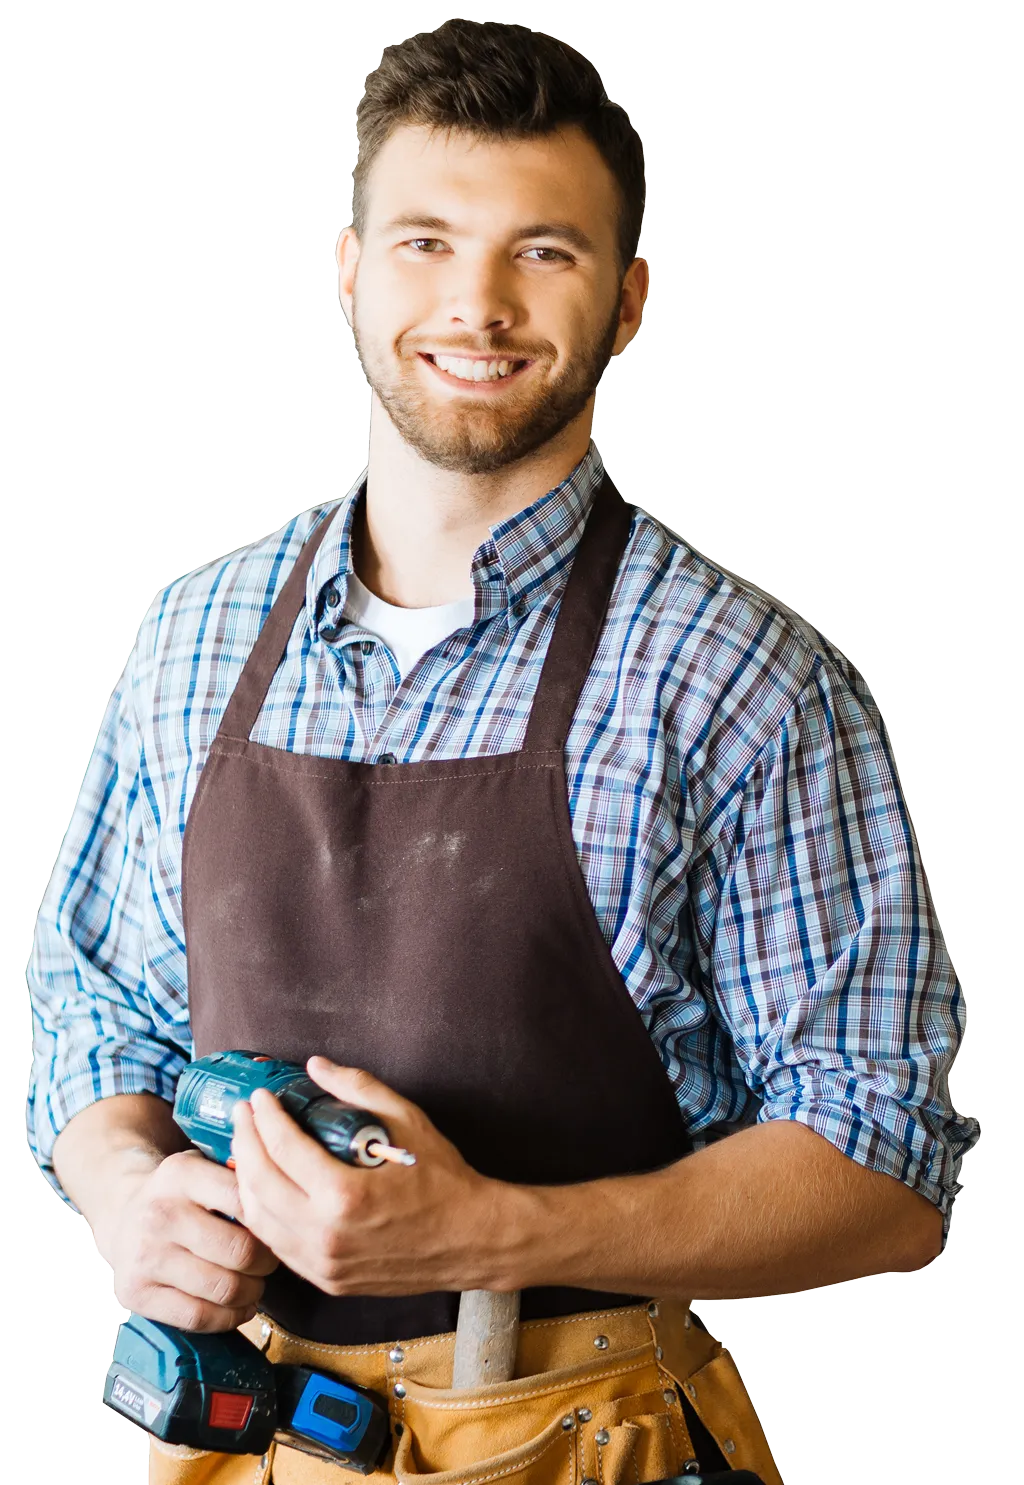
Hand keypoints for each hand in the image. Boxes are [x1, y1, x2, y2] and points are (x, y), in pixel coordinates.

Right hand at [103, 1147, 279, 1331]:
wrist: (122, 1212)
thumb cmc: (181, 1192)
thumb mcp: (204, 1165)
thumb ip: (241, 1176)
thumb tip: (289, 1200)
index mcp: (181, 1174)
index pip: (246, 1200)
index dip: (273, 1221)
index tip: (280, 1228)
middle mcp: (159, 1214)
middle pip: (241, 1251)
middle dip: (267, 1263)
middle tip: (271, 1262)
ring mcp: (145, 1256)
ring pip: (223, 1288)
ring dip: (252, 1293)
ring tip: (256, 1286)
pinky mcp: (135, 1293)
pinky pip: (198, 1317)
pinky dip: (228, 1318)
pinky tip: (237, 1308)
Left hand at [229, 1057, 508, 1296]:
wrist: (473, 1240)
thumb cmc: (445, 1180)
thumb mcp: (407, 1120)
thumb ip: (358, 1088)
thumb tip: (316, 1066)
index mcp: (345, 1196)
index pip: (282, 1149)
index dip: (265, 1118)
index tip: (260, 1097)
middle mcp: (326, 1236)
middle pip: (258, 1184)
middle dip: (245, 1142)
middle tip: (244, 1115)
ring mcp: (324, 1265)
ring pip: (259, 1221)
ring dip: (245, 1180)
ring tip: (249, 1148)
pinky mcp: (328, 1281)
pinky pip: (278, 1246)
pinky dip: (263, 1213)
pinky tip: (266, 1188)